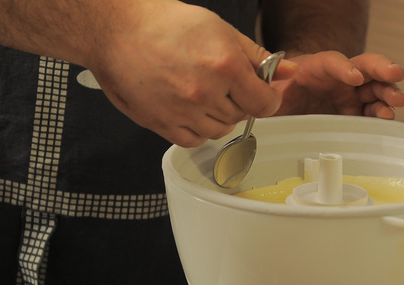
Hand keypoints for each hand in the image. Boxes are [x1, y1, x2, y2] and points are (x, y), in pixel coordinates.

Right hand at [85, 3, 293, 147]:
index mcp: (225, 67)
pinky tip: (188, 107)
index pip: (265, 103)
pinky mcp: (162, 125)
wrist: (116, 31)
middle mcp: (205, 93)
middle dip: (238, 100)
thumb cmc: (164, 24)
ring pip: (220, 130)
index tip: (259, 92)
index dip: (266, 97)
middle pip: (242, 115)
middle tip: (220, 81)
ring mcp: (183, 112)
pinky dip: (197, 129)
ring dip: (218, 115)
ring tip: (201, 91)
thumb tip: (288, 70)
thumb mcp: (219, 29)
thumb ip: (256, 55)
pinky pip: (194, 141)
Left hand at [271, 51, 403, 118]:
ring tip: (397, 101)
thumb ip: (269, 91)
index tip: (353, 76)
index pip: (331, 61)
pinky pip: (373, 113)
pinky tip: (387, 119)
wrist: (288, 106)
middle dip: (381, 69)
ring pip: (374, 89)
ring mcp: (350, 96)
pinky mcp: (355, 114)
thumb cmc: (281, 94)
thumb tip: (264, 98)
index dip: (343, 67)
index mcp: (316, 67)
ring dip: (388, 93)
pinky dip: (382, 115)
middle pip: (364, 67)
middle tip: (394, 74)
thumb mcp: (270, 91)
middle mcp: (338, 78)